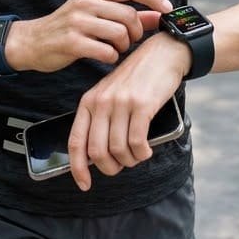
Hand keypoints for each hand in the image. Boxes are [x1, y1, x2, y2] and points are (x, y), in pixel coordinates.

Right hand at [7, 0, 171, 73]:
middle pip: (128, 16)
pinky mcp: (71, 42)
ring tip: (114, 49)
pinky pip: (106, 51)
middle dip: (135, 32)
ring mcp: (77, 21)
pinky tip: (103, 57)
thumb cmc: (67, 28)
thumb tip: (157, 16)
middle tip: (128, 41)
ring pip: (120, 34)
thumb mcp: (95, 14)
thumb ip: (126, 15)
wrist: (31, 42)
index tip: (167, 8)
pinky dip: (110, 57)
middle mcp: (85, 2)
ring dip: (123, 46)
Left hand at [67, 33, 188, 190]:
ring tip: (138, 155)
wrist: (162, 54)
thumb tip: (100, 156)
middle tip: (122, 166)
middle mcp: (101, 102)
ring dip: (130, 160)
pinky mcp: (141, 105)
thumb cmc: (137, 79)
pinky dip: (142, 153)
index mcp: (89, 101)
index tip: (85, 185)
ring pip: (118, 149)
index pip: (76, 141)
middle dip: (110, 168)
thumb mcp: (111, 94)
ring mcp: (120, 103)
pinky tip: (146, 151)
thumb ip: (102, 119)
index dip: (78, 168)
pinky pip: (136, 142)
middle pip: (97, 152)